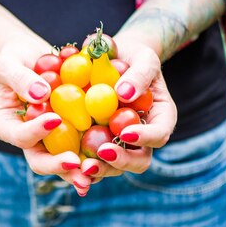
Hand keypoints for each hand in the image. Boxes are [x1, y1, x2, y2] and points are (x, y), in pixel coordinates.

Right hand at [0, 36, 92, 195]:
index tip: (54, 119)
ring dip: (79, 171)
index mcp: (7, 126)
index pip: (20, 136)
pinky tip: (112, 156)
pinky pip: (82, 148)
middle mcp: (28, 140)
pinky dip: (95, 155)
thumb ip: (21, 79)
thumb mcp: (11, 64)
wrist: (32, 58)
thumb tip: (41, 94)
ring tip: (95, 173)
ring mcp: (49, 141)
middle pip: (40, 160)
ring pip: (63, 162)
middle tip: (75, 164)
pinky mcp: (70, 135)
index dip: (36, 132)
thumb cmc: (15, 58)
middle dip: (57, 165)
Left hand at [80, 38, 176, 181]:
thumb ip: (139, 74)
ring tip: (82, 167)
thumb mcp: (142, 57)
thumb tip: (124, 93)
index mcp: (160, 119)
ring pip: (114, 166)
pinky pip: (91, 158)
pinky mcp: (97, 143)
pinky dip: (80, 164)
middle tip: (102, 152)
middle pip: (139, 160)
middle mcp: (142, 137)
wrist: (115, 59)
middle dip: (121, 160)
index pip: (159, 134)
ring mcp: (119, 143)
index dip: (145, 137)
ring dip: (100, 169)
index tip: (126, 132)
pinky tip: (65, 163)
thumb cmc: (134, 56)